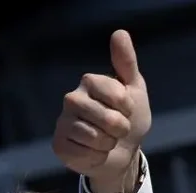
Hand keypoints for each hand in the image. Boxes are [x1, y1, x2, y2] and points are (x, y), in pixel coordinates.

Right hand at [54, 29, 150, 192]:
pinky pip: (84, 154)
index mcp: (89, 82)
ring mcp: (63, 123)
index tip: (127, 110)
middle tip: (118, 129)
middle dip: (120, 128)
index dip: (128, 107)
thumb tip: (120, 33)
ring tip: (107, 140)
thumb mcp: (135, 90)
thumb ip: (127, 64)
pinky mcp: (60, 145)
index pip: (115, 93)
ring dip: (109, 144)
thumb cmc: (129, 118)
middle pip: (106, 118)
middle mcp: (72, 99)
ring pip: (95, 138)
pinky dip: (97, 157)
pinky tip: (95, 152)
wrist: (124, 152)